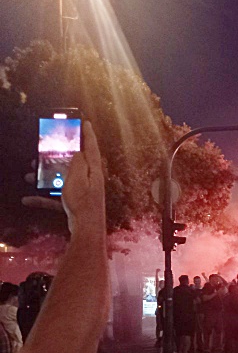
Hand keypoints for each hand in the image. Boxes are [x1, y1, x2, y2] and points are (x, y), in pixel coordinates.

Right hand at [23, 121, 105, 235]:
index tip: (85, 122)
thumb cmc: (83, 204)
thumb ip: (78, 163)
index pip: (91, 147)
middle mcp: (90, 179)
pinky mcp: (74, 203)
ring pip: (61, 178)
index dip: (88, 134)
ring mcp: (82, 191)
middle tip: (47, 147)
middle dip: (58, 155)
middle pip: (74, 162)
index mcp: (93, 171)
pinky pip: (57, 197)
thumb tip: (79, 151)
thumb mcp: (78, 179)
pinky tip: (28, 199)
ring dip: (45, 176)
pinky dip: (44, 198)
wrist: (85, 229)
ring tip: (29, 173)